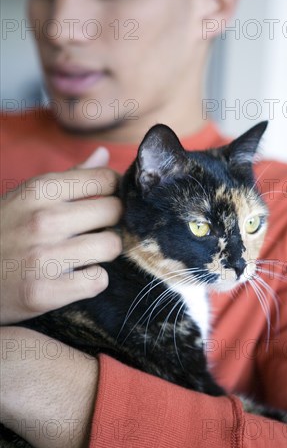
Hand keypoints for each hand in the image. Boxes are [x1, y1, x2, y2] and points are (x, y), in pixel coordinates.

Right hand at [0, 148, 122, 324]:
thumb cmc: (3, 231)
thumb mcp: (26, 197)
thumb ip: (69, 178)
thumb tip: (104, 154)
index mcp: (39, 190)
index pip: (105, 179)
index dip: (115, 190)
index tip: (109, 200)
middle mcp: (43, 220)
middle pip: (114, 211)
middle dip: (113, 221)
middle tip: (98, 229)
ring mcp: (43, 257)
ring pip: (111, 245)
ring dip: (104, 251)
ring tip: (89, 253)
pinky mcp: (45, 292)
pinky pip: (98, 280)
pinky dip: (93, 280)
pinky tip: (78, 276)